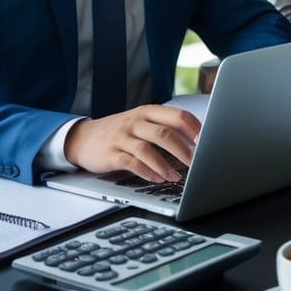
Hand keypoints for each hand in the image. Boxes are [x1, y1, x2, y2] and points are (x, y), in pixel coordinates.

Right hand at [63, 104, 201, 182]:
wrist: (82, 138)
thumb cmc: (120, 132)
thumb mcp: (141, 122)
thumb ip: (164, 127)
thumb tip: (197, 141)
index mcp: (147, 112)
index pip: (176, 116)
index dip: (194, 128)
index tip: (207, 141)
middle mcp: (135, 122)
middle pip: (164, 133)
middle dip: (183, 149)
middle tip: (195, 162)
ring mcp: (122, 137)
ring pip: (147, 149)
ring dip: (165, 164)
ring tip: (176, 176)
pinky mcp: (110, 154)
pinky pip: (130, 163)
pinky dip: (146, 171)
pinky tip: (156, 179)